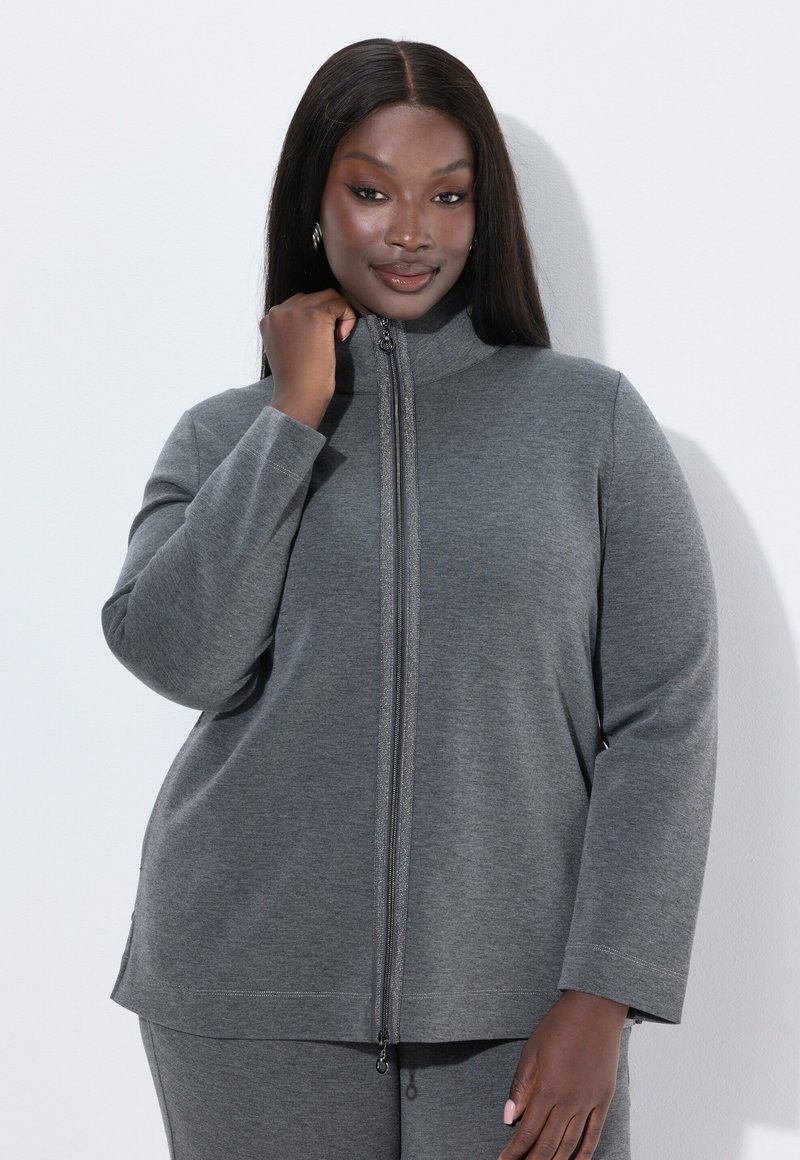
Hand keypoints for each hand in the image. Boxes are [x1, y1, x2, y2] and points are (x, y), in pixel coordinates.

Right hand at [259, 288, 357, 429]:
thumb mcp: (284, 348)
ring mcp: (296, 311)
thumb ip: (291, 329)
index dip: (313, 320)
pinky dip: (348, 318)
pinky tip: (342, 338)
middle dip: (327, 316)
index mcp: (268, 319)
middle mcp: (278, 311)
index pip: (298, 304)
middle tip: (330, 342)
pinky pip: (340, 304)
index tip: (316, 343)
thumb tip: (312, 317)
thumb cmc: (296, 381)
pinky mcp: (316, 316)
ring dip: (338, 315)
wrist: (298, 397)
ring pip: (328, 296)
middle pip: (313, 298)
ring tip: (337, 339)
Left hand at [496, 990, 628, 1159]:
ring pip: (570, 1145)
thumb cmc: (560, 1025)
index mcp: (548, 1090)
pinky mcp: (604, 1100)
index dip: (514, 1151)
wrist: (595, 1010)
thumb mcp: (532, 1051)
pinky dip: (584, 1154)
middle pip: (548, 1145)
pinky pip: (594, 1135)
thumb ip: (521, 1087)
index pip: (527, 1132)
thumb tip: (508, 1118)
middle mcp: (569, 1102)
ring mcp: (589, 1103)